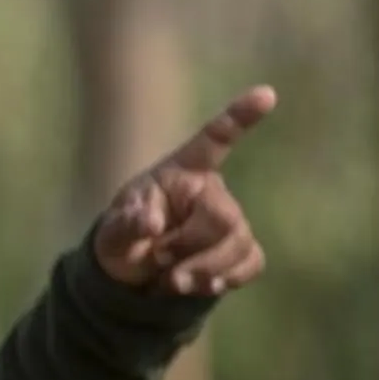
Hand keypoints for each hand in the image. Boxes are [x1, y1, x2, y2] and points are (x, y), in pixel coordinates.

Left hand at [92, 85, 274, 296]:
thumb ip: (126, 226)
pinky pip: (251, 263)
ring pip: (239, 244)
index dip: (239, 117)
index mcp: (181, 172)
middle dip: (188, 246)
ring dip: (200, 270)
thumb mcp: (112, 233)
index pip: (214, 140)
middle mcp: (211, 191)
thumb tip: (150, 225)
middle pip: (224, 217)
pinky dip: (223, 279)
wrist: (134, 274)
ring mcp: (231, 220)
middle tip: (158, 257)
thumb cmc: (123, 238)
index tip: (266, 94)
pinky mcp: (242, 249)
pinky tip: (199, 285)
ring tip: (168, 277)